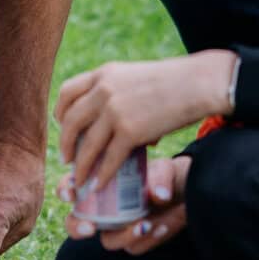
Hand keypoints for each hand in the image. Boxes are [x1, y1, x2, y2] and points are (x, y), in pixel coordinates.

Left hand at [54, 51, 232, 194]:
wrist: (198, 83)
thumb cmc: (173, 82)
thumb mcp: (134, 77)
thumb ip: (116, 94)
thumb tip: (113, 126)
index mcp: (103, 74)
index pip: (67, 93)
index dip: (60, 113)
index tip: (62, 127)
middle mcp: (103, 91)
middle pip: (70, 122)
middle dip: (65, 144)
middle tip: (66, 159)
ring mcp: (115, 111)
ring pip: (87, 146)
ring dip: (80, 166)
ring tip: (80, 178)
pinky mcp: (130, 131)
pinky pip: (109, 159)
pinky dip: (102, 175)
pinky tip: (99, 185)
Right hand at [62, 154, 190, 254]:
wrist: (188, 195)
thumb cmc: (167, 176)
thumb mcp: (165, 169)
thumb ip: (161, 177)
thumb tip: (159, 195)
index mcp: (99, 183)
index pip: (72, 186)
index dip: (65, 189)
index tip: (71, 192)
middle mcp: (103, 209)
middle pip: (75, 223)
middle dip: (77, 227)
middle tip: (90, 227)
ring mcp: (118, 228)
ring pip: (108, 241)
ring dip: (123, 236)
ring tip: (144, 225)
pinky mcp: (136, 241)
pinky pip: (135, 247)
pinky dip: (148, 239)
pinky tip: (163, 226)